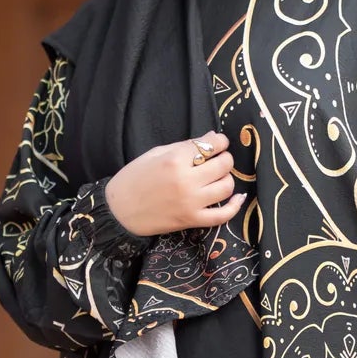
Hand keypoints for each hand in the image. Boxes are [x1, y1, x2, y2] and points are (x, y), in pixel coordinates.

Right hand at [104, 132, 246, 236]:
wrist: (119, 210)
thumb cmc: (134, 178)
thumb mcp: (156, 153)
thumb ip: (185, 146)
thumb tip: (212, 137)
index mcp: (175, 159)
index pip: (211, 145)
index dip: (219, 142)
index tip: (218, 143)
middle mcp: (186, 180)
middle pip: (224, 165)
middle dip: (224, 159)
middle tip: (216, 160)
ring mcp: (191, 202)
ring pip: (226, 187)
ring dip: (226, 179)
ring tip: (216, 178)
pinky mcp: (192, 220)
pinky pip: (223, 215)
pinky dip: (234, 206)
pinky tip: (237, 198)